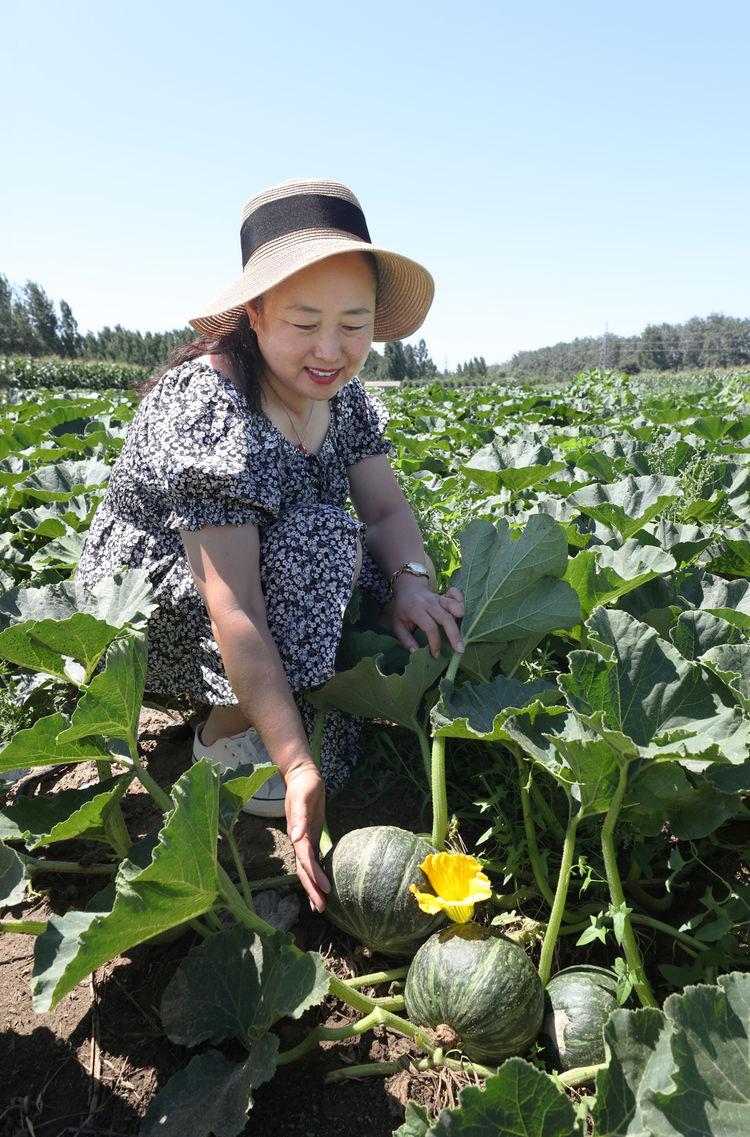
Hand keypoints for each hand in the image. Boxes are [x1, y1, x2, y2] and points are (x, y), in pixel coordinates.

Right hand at [284, 760, 330, 911]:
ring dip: (313, 885)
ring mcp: (304, 839)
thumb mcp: (303, 797)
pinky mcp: (311, 836)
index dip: (314, 875)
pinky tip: (322, 883)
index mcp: (297, 834)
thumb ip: (300, 816)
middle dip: (312, 889)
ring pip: (307, 868)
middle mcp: (299, 840)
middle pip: (304, 870)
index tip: (325, 889)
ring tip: (321, 904)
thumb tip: (296, 836)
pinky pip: (313, 859)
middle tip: (321, 908)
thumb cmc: (304, 785)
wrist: (302, 776)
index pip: (305, 860)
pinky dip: (316, 872)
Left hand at [391, 579, 464, 658]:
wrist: (408, 589)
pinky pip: (455, 594)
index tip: (436, 654)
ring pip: (452, 604)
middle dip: (454, 635)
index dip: (435, 642)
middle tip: (460, 649)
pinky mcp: (444, 595)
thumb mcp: (398, 625)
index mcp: (416, 611)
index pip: (430, 627)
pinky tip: (462, 612)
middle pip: (445, 618)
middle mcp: (428, 604)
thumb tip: (416, 652)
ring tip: (466, 629)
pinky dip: (461, 600)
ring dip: (460, 616)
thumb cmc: (403, 610)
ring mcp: (438, 598)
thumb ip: (406, 640)